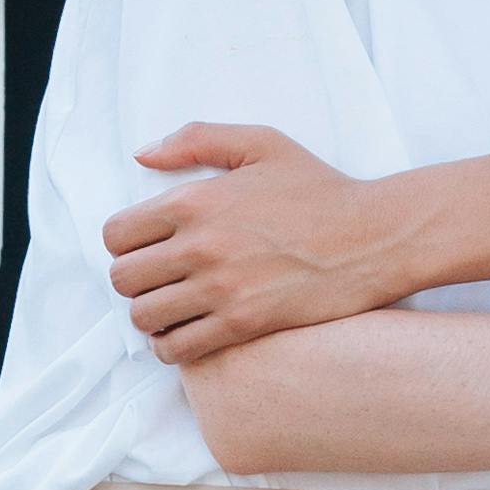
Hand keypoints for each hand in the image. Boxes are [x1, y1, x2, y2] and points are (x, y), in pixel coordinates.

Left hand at [105, 127, 407, 358]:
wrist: (373, 238)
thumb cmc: (320, 189)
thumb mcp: (261, 144)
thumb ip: (196, 140)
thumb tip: (142, 156)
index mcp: (195, 201)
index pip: (116, 234)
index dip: (124, 244)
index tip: (145, 248)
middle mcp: (200, 247)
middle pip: (123, 279)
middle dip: (134, 281)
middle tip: (159, 280)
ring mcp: (220, 289)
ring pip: (144, 317)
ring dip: (151, 315)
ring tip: (172, 308)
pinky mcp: (242, 324)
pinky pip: (177, 349)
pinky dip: (172, 346)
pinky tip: (188, 332)